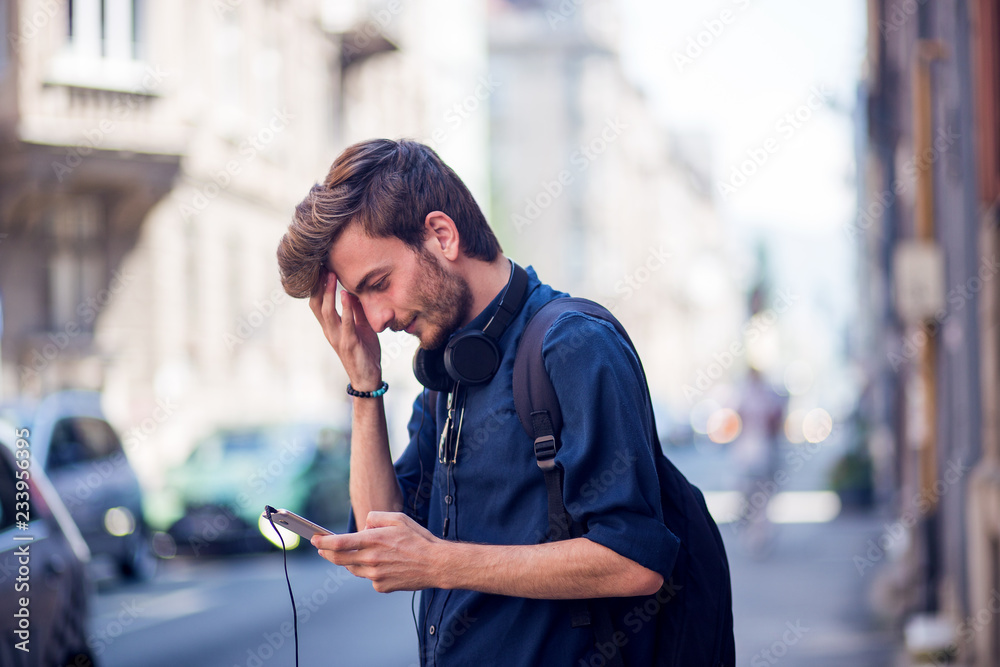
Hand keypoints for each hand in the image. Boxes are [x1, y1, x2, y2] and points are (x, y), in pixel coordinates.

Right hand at [309, 270, 381, 388]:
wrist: (368, 377)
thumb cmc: (364, 351)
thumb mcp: (360, 326)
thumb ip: (355, 310)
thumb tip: (354, 291)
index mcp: (330, 326)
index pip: (316, 302)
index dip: (315, 285)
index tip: (319, 267)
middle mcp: (329, 331)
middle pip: (316, 304)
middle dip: (317, 285)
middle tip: (321, 265)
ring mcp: (337, 337)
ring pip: (326, 312)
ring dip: (328, 292)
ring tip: (331, 275)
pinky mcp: (348, 343)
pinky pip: (345, 323)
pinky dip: (345, 308)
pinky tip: (346, 295)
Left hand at [311, 511, 443, 592]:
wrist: (436, 564)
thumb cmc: (418, 538)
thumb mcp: (398, 518)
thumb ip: (376, 517)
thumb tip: (363, 525)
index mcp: (374, 540)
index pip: (339, 543)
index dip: (323, 542)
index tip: (315, 540)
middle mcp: (371, 559)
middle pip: (339, 559)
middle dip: (326, 553)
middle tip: (321, 549)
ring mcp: (375, 575)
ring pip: (352, 569)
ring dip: (348, 562)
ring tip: (351, 554)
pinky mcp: (381, 587)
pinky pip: (368, 578)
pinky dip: (370, 571)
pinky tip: (382, 565)